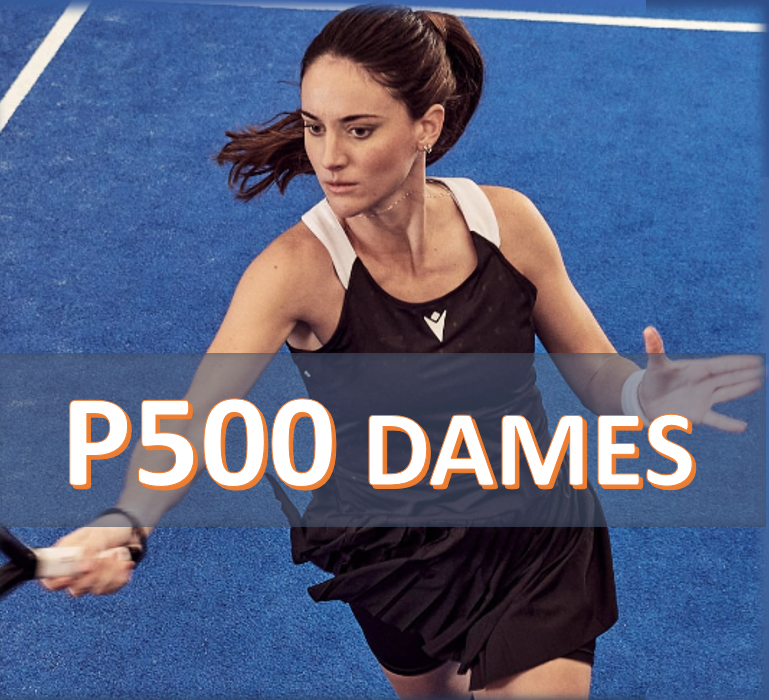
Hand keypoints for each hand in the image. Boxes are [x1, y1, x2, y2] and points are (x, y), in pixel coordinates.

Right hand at [40, 524, 137, 596]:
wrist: (132, 531)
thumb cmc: (110, 528)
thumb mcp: (98, 534)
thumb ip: (89, 549)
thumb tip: (82, 568)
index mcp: (66, 556)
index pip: (51, 579)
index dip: (57, 582)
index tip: (72, 576)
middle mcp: (76, 571)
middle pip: (75, 589)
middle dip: (93, 575)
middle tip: (104, 556)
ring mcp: (91, 579)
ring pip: (95, 589)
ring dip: (110, 572)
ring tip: (117, 553)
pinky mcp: (107, 583)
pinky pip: (111, 589)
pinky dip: (120, 576)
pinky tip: (124, 563)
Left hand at [639, 326, 763, 431]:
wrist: (645, 401)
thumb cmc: (653, 380)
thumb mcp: (655, 364)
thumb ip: (654, 348)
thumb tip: (647, 330)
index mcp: (697, 369)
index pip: (722, 365)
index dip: (738, 363)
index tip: (756, 360)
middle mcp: (704, 383)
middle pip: (729, 377)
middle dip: (746, 373)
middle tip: (763, 369)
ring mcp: (703, 399)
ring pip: (728, 393)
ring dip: (742, 389)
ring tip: (758, 383)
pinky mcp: (698, 415)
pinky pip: (716, 419)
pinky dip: (728, 423)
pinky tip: (742, 426)